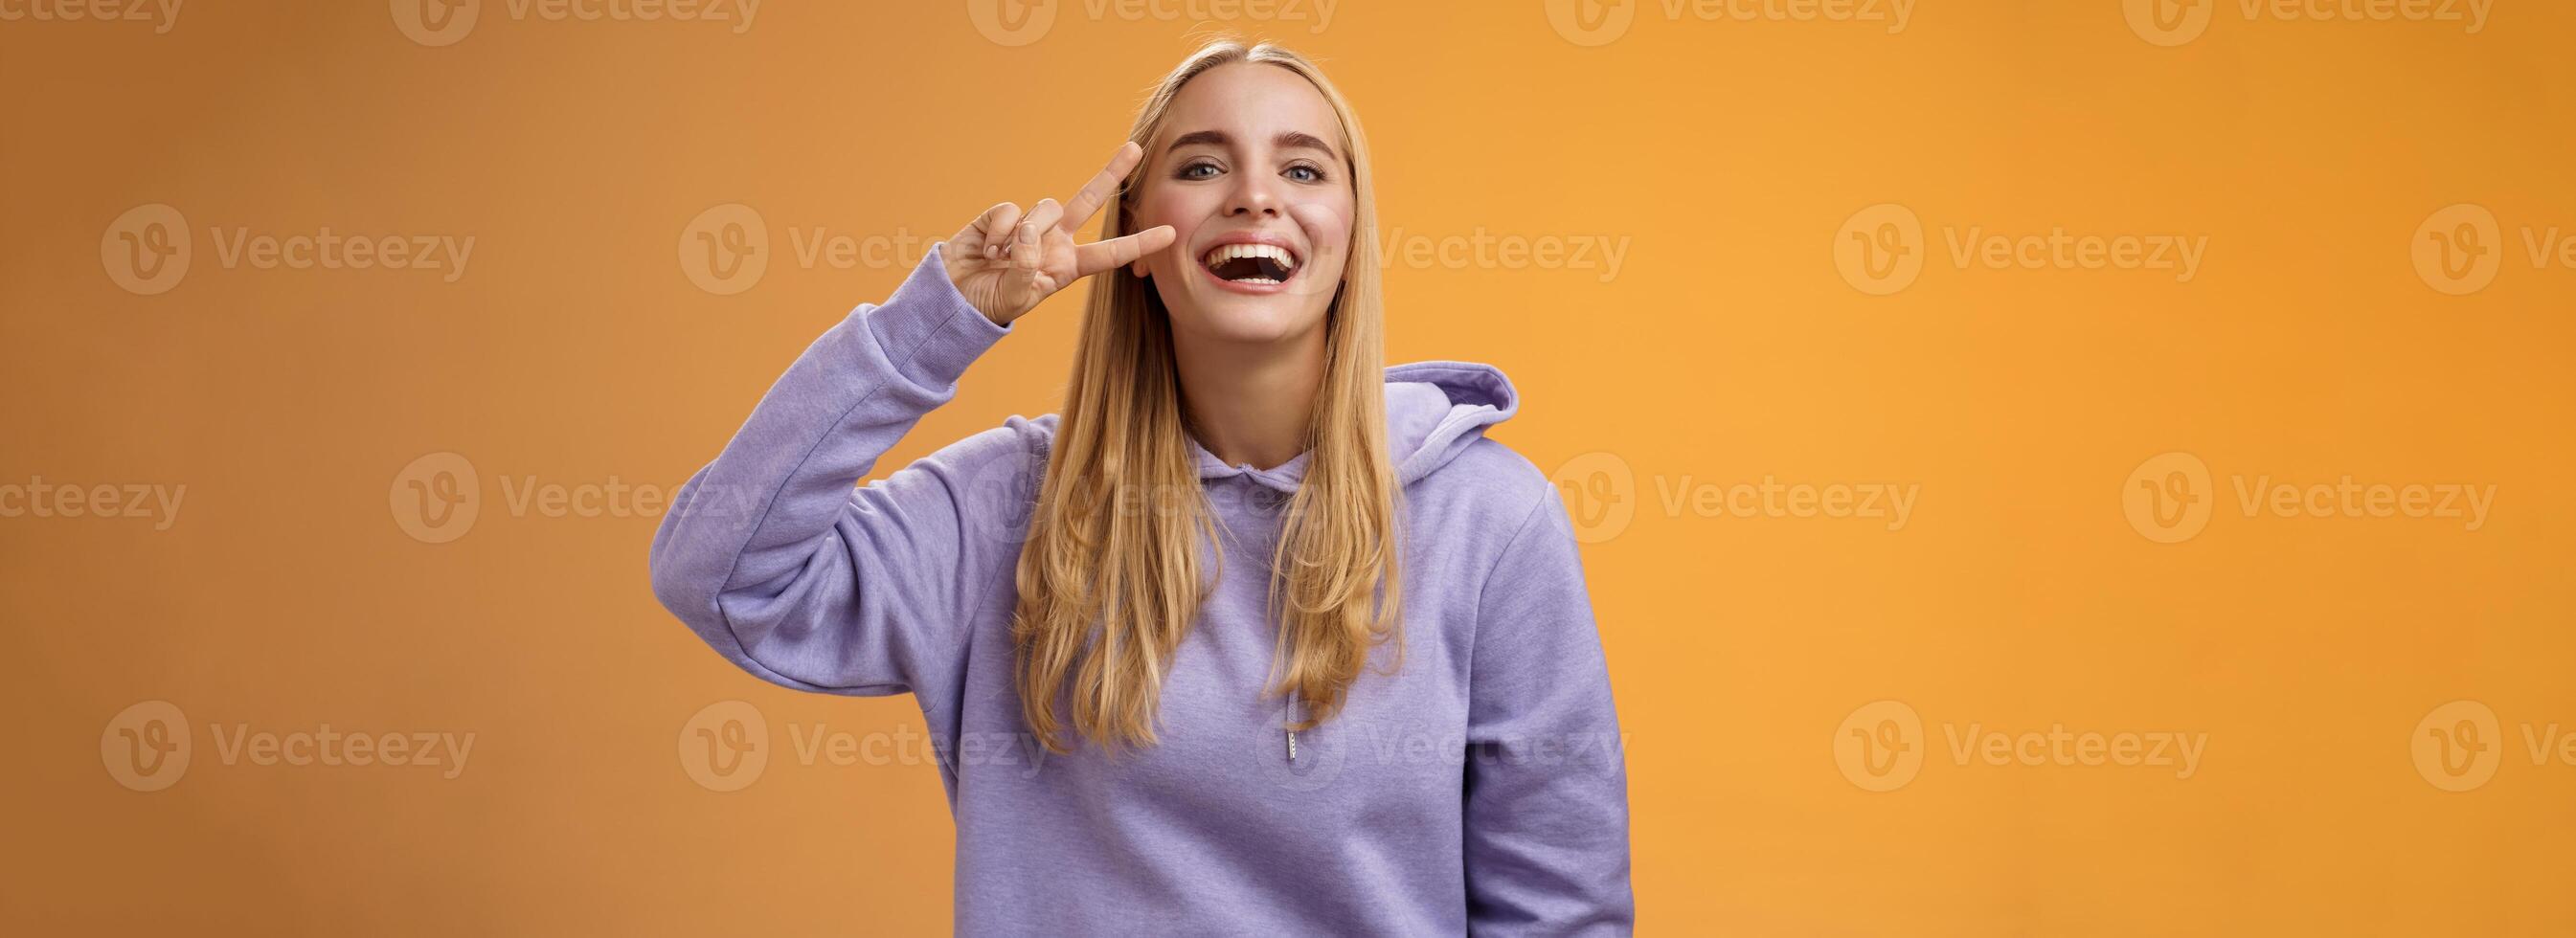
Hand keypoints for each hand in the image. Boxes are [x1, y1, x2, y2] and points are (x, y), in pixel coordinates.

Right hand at [944, 142, 1177, 325]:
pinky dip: (998, 231)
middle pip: (1088, 202)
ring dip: (1025, 235)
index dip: (1139, 243)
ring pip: (1044, 209)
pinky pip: (1010, 212)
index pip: (1110, 253)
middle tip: (1135, 149)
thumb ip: (1026, 268)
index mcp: (1067, 266)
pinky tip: (986, 249)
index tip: (1171, 232)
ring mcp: (1028, 226)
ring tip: (1001, 260)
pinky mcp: (1000, 216)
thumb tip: (1028, 231)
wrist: (952, 297)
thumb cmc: (989, 303)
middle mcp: (1054, 241)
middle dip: (1111, 174)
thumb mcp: (1017, 298)